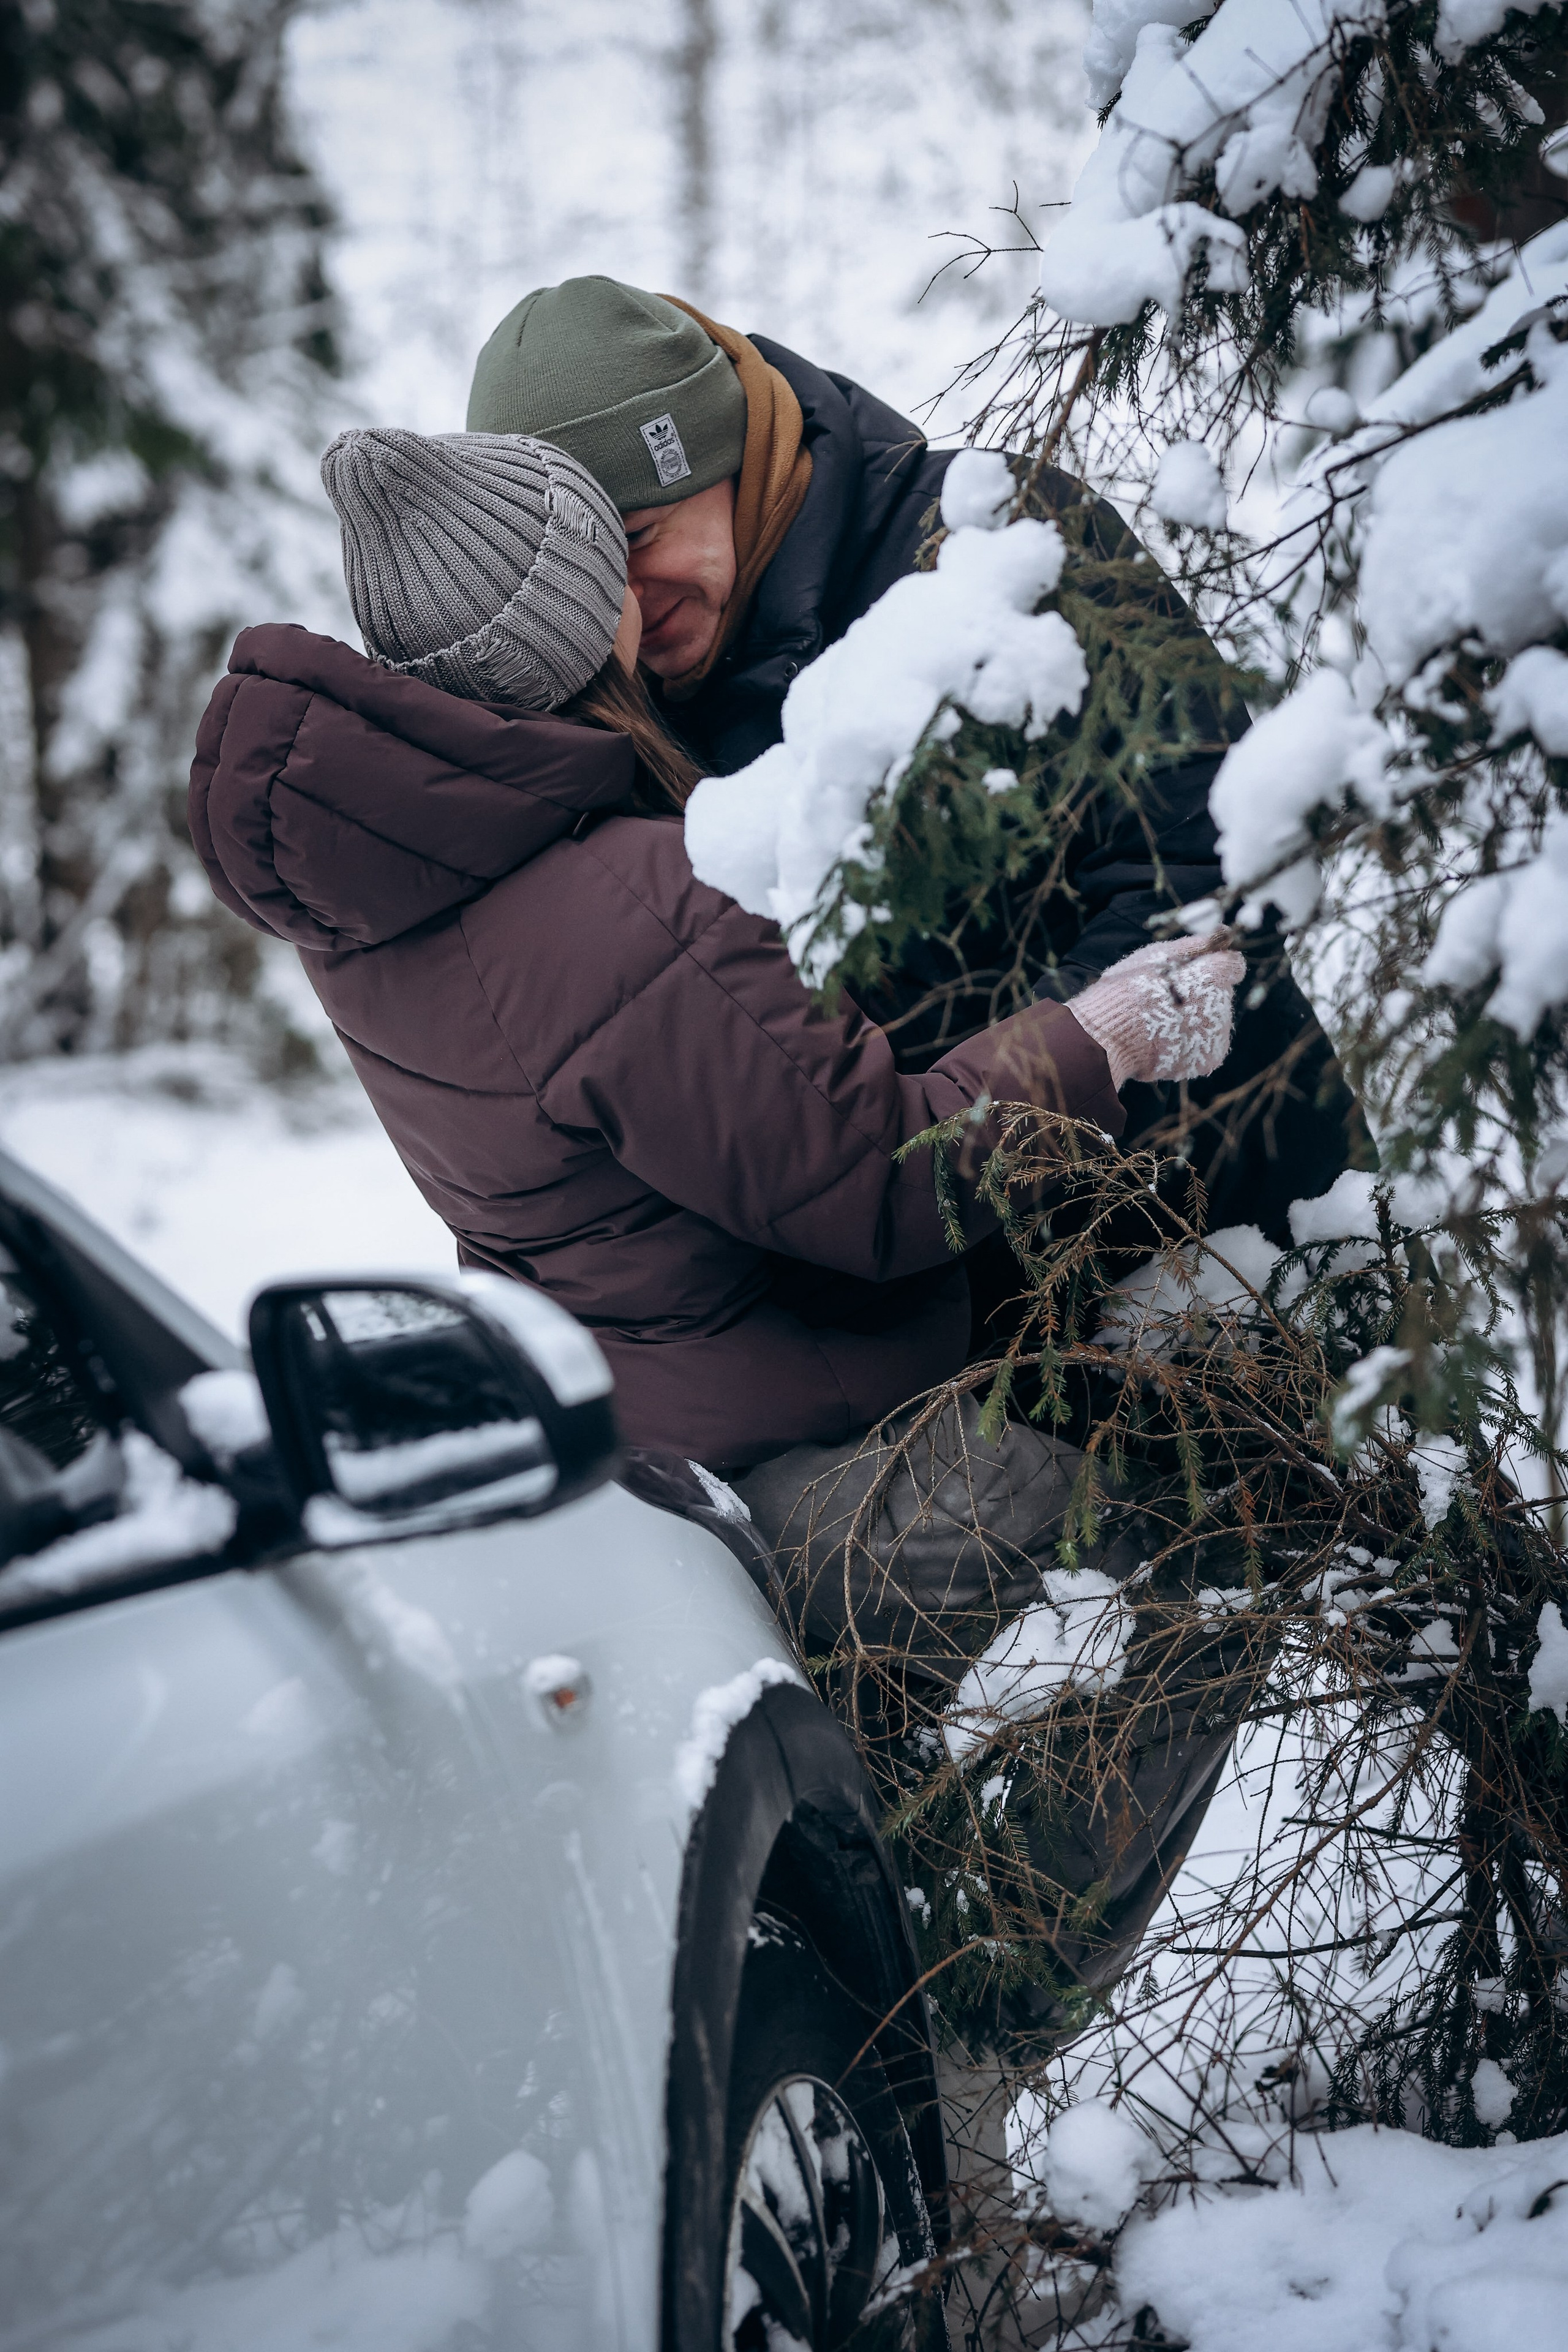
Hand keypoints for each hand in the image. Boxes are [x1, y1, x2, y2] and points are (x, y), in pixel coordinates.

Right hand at [1068, 930, 1246, 1089]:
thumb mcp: (1157, 956)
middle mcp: (1223, 1008)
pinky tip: (1168, 1037)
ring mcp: (1217, 1037)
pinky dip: (1192, 1040)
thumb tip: (1224, 931)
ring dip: (1195, 1018)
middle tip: (1165, 999)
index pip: (1233, 965)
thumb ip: (1194, 944)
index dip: (1212, 965)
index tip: (1191, 971)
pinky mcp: (1209, 1059)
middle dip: (1200, 993)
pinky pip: (1207, 1042)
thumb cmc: (1129, 991)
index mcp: (1214, 978)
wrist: (1111, 1040)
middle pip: (1221, 993)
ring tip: (1162, 1020)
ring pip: (1215, 1018)